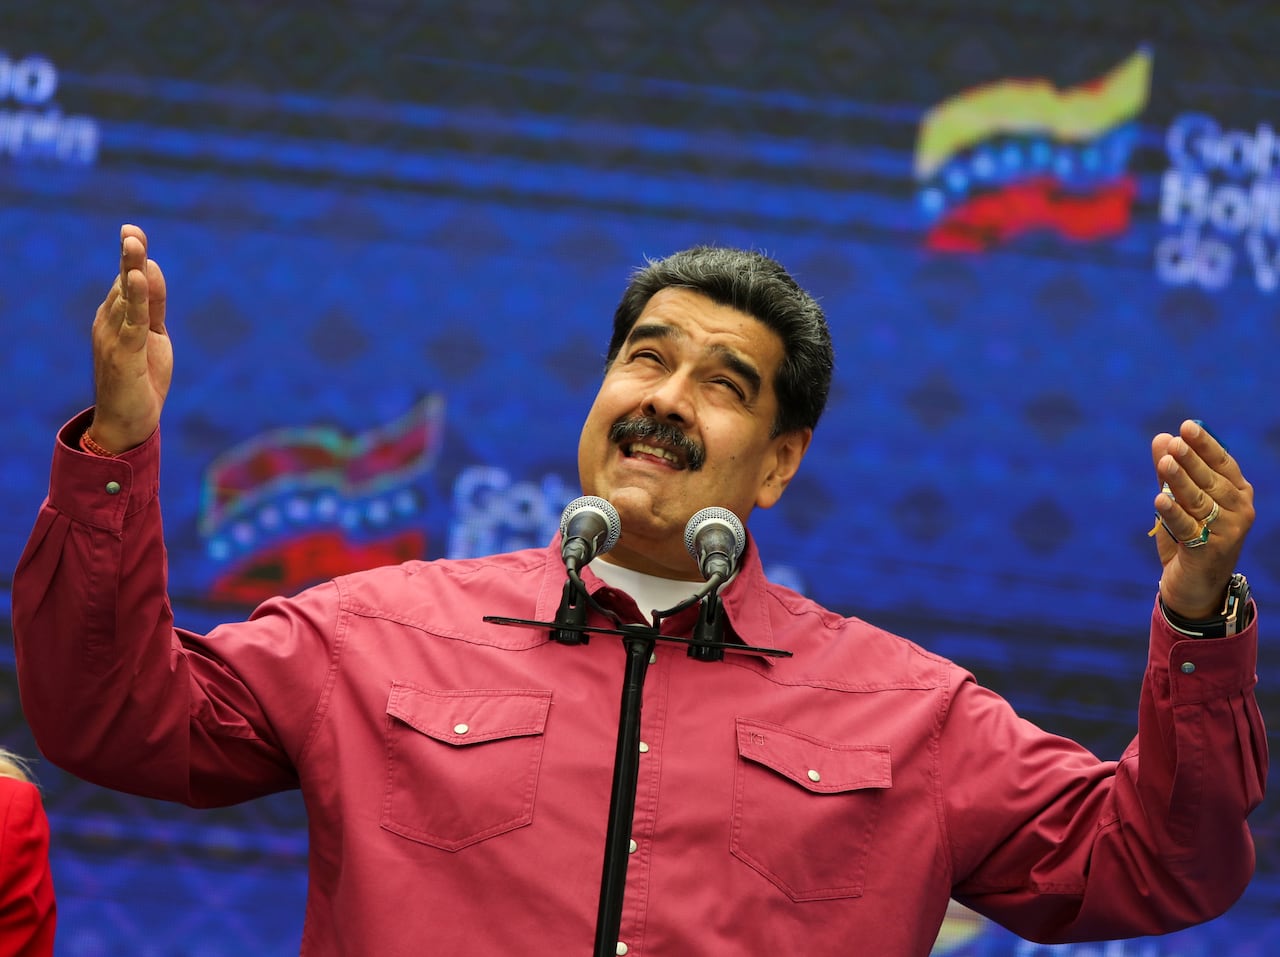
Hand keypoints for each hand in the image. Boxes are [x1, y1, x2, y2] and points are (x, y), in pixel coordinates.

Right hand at [87, 224, 171, 452]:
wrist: (128, 423)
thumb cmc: (140, 379)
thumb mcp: (153, 336)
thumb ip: (154, 305)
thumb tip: (152, 269)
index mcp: (115, 317)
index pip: (126, 281)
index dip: (131, 257)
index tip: (132, 230)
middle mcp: (108, 323)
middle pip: (124, 284)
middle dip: (129, 257)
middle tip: (131, 231)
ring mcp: (113, 338)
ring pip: (126, 298)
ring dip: (131, 270)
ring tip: (134, 243)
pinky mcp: (124, 355)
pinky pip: (132, 322)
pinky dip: (137, 300)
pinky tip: (140, 279)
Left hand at [1151, 420, 1254, 618]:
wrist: (1194, 586)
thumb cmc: (1190, 538)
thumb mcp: (1179, 502)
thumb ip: (1170, 472)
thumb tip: (1162, 438)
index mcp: (1238, 493)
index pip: (1223, 463)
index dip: (1205, 445)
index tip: (1186, 427)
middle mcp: (1240, 510)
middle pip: (1211, 480)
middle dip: (1191, 460)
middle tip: (1174, 442)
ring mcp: (1229, 531)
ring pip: (1199, 501)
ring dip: (1181, 482)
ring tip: (1165, 463)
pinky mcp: (1210, 550)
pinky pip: (1188, 527)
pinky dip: (1173, 513)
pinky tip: (1159, 499)